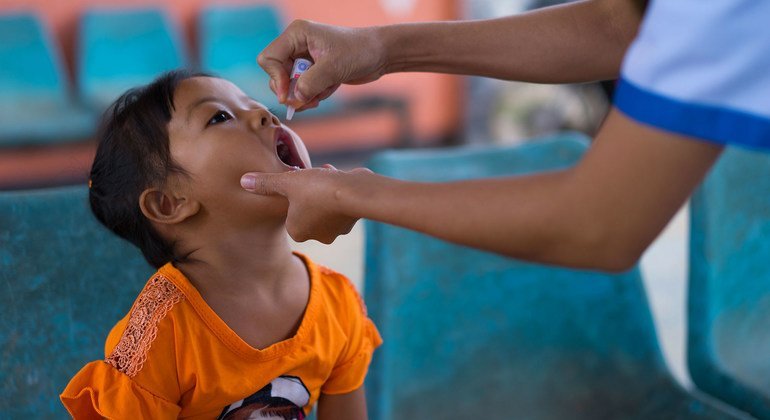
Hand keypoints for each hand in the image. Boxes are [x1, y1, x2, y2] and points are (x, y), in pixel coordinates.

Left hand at [240, 165, 372, 243]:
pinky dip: (337, 191)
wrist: (352, 192)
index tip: (295, 182)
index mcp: (296, 232)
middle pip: (307, 209)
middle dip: (309, 192)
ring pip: (324, 206)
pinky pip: (339, 204)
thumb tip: (243, 181)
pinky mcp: (351, 221)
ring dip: (323, 189)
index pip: (289, 213)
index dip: (292, 195)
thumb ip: (265, 183)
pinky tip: (339, 178)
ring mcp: (335, 230)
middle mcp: (316, 236)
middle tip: (311, 177)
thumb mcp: (286, 182)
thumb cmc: (315, 189)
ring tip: (325, 174)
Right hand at [257, 20, 387, 110]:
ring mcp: (304, 59)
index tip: (288, 96)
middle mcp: (296, 45)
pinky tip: (330, 89)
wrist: (380, 54)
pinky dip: (314, 95)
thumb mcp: (333, 68)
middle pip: (277, 75)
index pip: (269, 59)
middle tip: (310, 99)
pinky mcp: (313, 71)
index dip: (276, 79)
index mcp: (296, 35)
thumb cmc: (359, 51)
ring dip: (305, 95)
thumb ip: (310, 83)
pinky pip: (303, 89)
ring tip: (323, 93)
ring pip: (290, 85)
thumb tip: (294, 99)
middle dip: (292, 90)